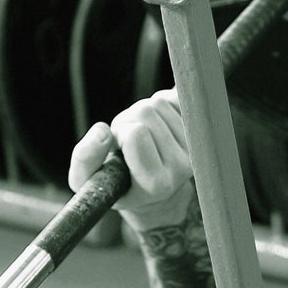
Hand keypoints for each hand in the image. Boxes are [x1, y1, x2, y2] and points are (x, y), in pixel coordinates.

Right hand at [68, 89, 192, 223]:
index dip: (120, 133)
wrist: (152, 191)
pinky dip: (160, 104)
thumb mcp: (88, 181)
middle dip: (129, 120)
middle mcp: (182, 168)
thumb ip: (85, 159)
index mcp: (156, 184)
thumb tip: (102, 130)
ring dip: (143, 113)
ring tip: (142, 136)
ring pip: (159, 102)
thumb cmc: (114, 183)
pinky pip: (174, 96)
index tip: (118, 148)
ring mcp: (196, 147)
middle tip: (128, 141)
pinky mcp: (203, 129)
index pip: (136, 134)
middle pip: (147, 113)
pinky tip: (158, 125)